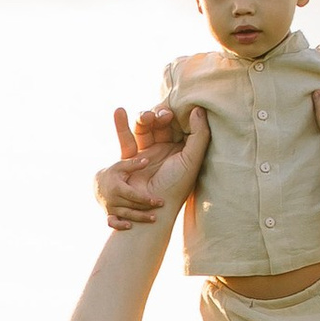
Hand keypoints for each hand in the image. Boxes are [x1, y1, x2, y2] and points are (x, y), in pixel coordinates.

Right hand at [96, 102, 208, 231]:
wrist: (150, 211)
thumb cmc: (175, 187)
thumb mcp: (192, 159)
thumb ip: (200, 134)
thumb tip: (199, 109)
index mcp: (178, 150)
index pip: (172, 125)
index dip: (169, 115)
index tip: (168, 112)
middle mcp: (161, 152)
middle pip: (155, 125)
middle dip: (152, 116)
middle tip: (153, 114)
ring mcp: (143, 156)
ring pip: (140, 129)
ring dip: (139, 117)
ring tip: (137, 112)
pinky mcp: (126, 162)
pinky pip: (124, 139)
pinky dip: (120, 125)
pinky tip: (119, 111)